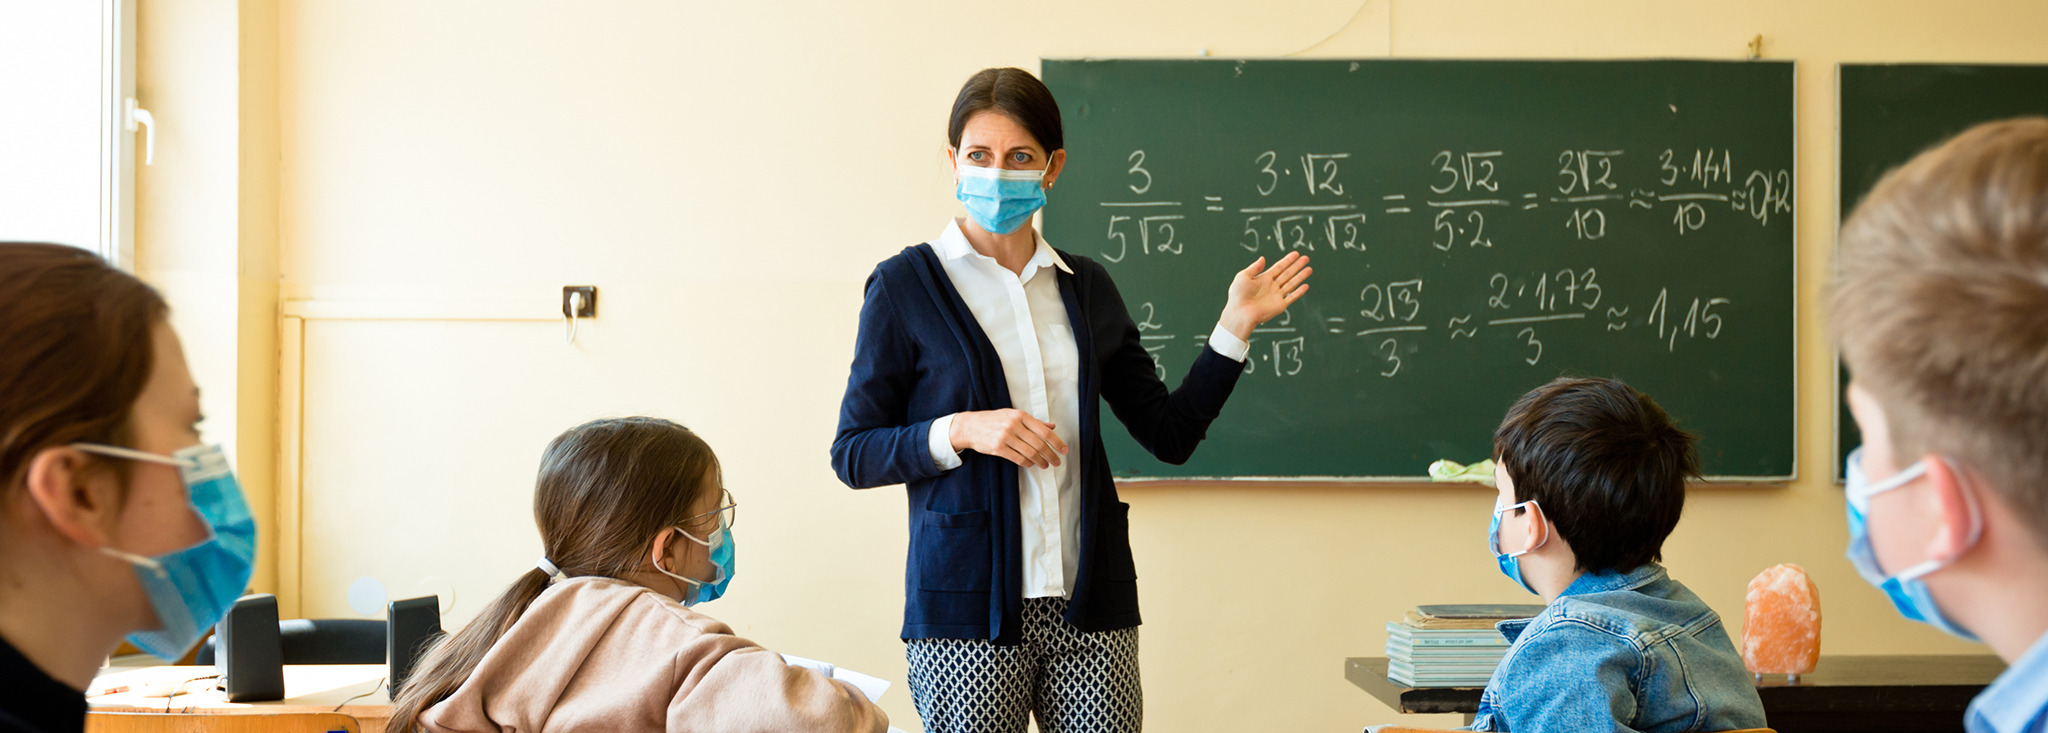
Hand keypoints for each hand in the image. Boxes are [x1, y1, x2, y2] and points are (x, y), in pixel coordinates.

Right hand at [949, 409, 1067, 468]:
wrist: (970, 426)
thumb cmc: (993, 420)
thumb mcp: (1013, 415)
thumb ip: (1033, 422)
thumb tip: (1052, 427)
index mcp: (1020, 415)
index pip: (1044, 431)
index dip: (1056, 442)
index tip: (1064, 450)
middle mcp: (1014, 425)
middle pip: (1039, 443)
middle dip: (1051, 455)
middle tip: (1057, 461)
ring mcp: (1006, 437)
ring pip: (1030, 453)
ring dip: (1041, 461)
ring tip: (1046, 465)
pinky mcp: (998, 448)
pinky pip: (1018, 459)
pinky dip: (1028, 463)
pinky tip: (1032, 464)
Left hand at [1219, 251, 1312, 340]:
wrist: (1240, 313)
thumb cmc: (1238, 296)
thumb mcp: (1243, 276)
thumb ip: (1254, 267)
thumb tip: (1263, 258)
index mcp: (1263, 279)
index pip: (1279, 267)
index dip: (1287, 260)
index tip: (1296, 254)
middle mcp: (1271, 287)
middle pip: (1287, 273)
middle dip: (1297, 266)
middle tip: (1306, 258)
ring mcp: (1276, 296)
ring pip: (1292, 283)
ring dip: (1301, 276)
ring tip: (1309, 269)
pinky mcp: (1279, 306)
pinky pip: (1292, 297)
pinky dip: (1299, 292)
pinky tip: (1306, 286)